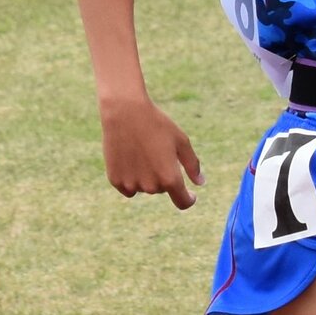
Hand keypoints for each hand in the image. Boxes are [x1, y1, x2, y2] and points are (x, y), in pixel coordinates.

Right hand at [99, 95, 204, 209]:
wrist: (124, 113)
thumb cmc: (157, 125)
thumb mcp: (181, 142)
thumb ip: (192, 165)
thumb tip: (200, 183)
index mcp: (170, 178)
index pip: (182, 202)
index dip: (188, 199)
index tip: (189, 195)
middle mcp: (151, 186)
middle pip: (163, 190)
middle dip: (164, 176)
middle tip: (157, 152)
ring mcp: (131, 184)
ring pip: (145, 188)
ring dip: (147, 176)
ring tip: (142, 151)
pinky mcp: (115, 180)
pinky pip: (128, 188)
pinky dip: (131, 178)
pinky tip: (129, 158)